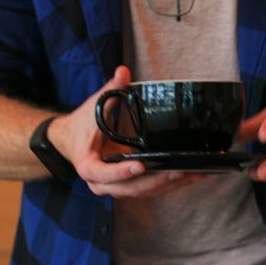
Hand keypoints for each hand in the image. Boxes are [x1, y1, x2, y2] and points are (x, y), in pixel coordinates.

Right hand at [52, 66, 204, 196]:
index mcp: (88, 166)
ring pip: (144, 192)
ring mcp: (116, 187)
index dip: (121, 172)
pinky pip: (151, 190)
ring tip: (192, 174)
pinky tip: (191, 177)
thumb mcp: (94, 108)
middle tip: (178, 171)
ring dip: (169, 185)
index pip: (104, 174)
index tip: (140, 165)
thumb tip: (123, 72)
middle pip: (130, 188)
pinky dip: (171, 185)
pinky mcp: (130, 187)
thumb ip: (110, 91)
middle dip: (155, 180)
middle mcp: (101, 183)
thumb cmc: (83, 126)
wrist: (73, 141)